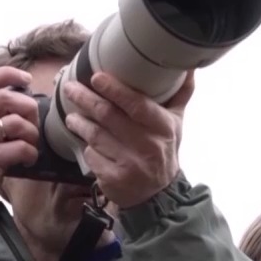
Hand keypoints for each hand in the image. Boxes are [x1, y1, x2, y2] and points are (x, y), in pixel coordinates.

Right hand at [0, 66, 41, 210]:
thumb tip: (23, 102)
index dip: (8, 74)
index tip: (27, 80)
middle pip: (5, 97)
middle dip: (28, 108)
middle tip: (32, 125)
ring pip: (15, 122)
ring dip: (32, 133)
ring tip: (30, 146)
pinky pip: (19, 147)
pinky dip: (30, 153)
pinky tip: (27, 160)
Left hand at [62, 71, 193, 208]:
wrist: (159, 194)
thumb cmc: (163, 149)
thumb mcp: (176, 123)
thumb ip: (180, 94)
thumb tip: (189, 67)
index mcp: (164, 128)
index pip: (137, 105)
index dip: (115, 90)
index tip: (96, 77)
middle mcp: (148, 146)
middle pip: (109, 116)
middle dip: (86, 99)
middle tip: (71, 88)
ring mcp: (130, 164)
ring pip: (96, 136)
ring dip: (79, 122)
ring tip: (72, 115)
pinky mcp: (114, 179)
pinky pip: (92, 156)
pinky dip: (86, 147)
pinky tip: (84, 141)